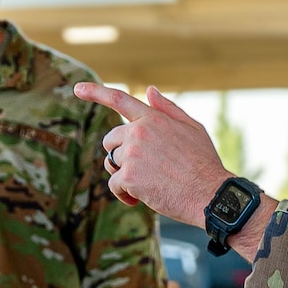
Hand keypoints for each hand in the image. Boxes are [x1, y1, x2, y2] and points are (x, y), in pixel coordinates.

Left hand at [73, 83, 232, 226]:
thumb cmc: (204, 163)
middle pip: (110, 140)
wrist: (210, 194)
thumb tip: (149, 91)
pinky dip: (125, 195)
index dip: (95, 92)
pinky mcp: (128, 175)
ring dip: (124, 175)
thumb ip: (168, 109)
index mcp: (153, 118)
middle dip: (121, 155)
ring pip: (111, 163)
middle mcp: (139, 132)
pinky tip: (142, 198)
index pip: (119, 99)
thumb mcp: (192, 128)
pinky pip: (114, 185)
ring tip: (146, 185)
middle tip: (143, 170)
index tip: (77, 88)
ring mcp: (132, 153)